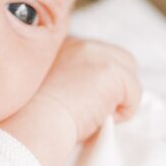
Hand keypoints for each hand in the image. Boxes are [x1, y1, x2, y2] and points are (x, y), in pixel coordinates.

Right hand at [0, 38, 141, 165]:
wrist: (33, 122)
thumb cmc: (31, 114)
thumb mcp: (46, 85)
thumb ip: (67, 77)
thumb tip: (91, 91)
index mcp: (60, 44)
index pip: (96, 56)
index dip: (96, 80)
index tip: (83, 99)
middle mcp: (80, 42)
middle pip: (120, 60)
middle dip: (114, 86)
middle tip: (92, 108)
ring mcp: (97, 54)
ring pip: (129, 78)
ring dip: (118, 99)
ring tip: (93, 113)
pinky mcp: (111, 72)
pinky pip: (134, 95)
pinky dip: (122, 113)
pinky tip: (97, 118)